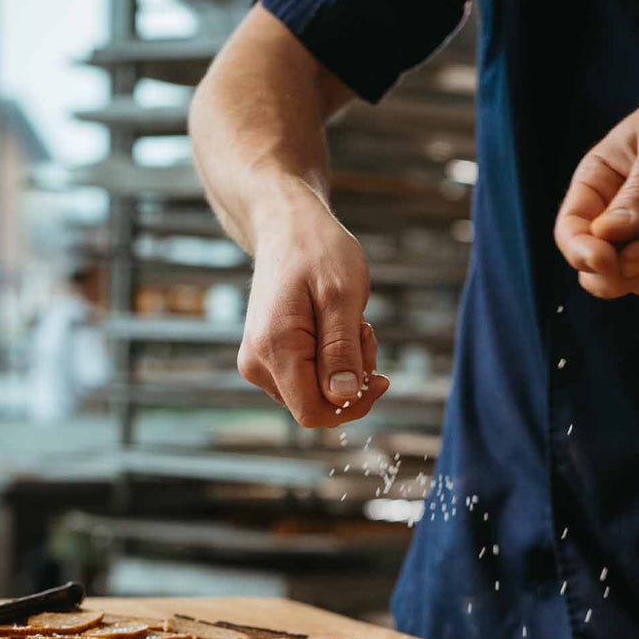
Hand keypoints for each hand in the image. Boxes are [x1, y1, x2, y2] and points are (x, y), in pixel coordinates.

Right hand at [238, 197, 388, 426]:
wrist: (285, 226)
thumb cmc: (316, 252)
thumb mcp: (343, 297)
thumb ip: (342, 351)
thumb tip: (344, 398)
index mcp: (274, 349)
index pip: (313, 412)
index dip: (353, 405)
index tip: (381, 377)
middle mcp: (257, 364)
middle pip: (316, 405)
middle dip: (351, 381)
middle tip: (363, 332)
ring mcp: (258, 363)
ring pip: (314, 395)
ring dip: (344, 369)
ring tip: (350, 324)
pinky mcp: (266, 360)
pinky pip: (307, 381)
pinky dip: (332, 362)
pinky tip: (336, 328)